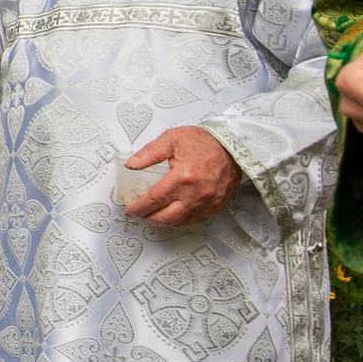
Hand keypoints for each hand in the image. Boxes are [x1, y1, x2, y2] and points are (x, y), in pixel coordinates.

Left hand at [123, 126, 243, 226]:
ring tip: (155, 214)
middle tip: (140, 213)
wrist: (232, 146)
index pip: (154, 200)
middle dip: (149, 218)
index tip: (131, 211)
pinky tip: (174, 213)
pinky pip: (195, 220)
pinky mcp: (216, 206)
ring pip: (180, 222)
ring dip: (164, 221)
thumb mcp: (171, 139)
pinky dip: (181, 220)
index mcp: (182, 177)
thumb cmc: (204, 142)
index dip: (138, 208)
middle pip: (166, 217)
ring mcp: (208, 203)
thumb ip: (149, 153)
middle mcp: (196, 194)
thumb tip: (131, 164)